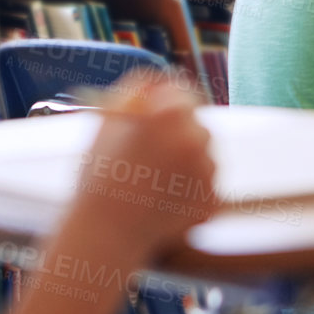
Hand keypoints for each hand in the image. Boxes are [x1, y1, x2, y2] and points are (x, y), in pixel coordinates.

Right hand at [72, 73, 217, 252]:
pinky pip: (206, 188)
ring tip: (152, 185)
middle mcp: (197, 137)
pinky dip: (190, 195)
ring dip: (186, 166)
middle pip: (196, 126)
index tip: (157, 120)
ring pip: (204, 158)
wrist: (105, 232)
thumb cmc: (100, 174)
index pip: (181, 93)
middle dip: (177, 138)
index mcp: (172, 112)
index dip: (165, 106)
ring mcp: (208, 171)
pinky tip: (163, 203)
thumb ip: (136, 91)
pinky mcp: (212, 201)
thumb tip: (156, 81)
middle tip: (151, 159)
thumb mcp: (109, 121)